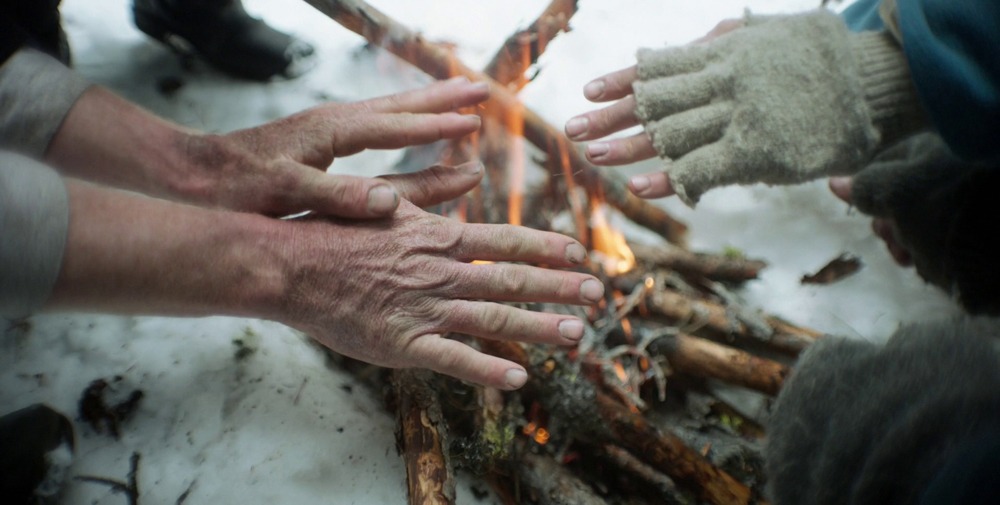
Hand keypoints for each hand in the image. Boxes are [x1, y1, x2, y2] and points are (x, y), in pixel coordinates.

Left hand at [180, 76, 488, 216]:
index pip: (396, 126)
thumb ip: (338, 197)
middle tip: (484, 90)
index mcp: (332, 132)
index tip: (472, 124)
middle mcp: (336, 121)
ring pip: (392, 110)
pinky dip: (405, 118)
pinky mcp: (323, 138)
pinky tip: (412, 122)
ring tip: (461, 95)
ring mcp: (330, 127)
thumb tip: (389, 204)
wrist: (196, 175)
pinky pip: (377, 123)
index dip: (436, 127)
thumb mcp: (287, 193)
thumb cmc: (238, 188)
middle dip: (444, 99)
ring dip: (428, 103)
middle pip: (402, 105)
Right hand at [278, 169, 603, 389]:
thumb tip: (473, 169)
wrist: (289, 263)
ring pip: (494, 320)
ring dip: (540, 327)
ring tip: (578, 335)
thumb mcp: (388, 197)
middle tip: (598, 294)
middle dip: (560, 287)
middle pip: (513, 280)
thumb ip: (434, 185)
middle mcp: (441, 272)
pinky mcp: (403, 344)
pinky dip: (488, 369)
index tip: (580, 252)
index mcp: (440, 237)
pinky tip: (520, 378)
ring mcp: (425, 309)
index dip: (548, 248)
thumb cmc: (335, 228)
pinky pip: (454, 359)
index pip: (507, 241)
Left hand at [569, 11, 921, 204]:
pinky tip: (639, 188)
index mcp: (724, 53)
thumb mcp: (768, 35)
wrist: (877, 81)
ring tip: (593, 156)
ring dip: (629, 148)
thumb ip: (724, 40)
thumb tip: (684, 43)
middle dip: (611, 117)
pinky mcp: (756, 152)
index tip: (589, 92)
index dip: (622, 81)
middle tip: (572, 130)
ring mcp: (738, 117)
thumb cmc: (823, 59)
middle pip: (655, 101)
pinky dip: (669, 180)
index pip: (660, 68)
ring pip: (670, 134)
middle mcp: (723, 82)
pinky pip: (701, 168)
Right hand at [831, 133, 999, 312]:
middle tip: (893, 239)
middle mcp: (949, 169)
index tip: (869, 214)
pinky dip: (932, 251)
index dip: (868, 191)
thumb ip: (865, 188)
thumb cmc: (944, 207)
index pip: (884, 166)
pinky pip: (941, 237)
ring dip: (907, 241)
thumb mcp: (895, 194)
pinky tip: (933, 263)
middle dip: (889, 223)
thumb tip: (834, 182)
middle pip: (901, 196)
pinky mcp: (975, 228)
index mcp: (930, 151)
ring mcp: (964, 199)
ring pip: (919, 221)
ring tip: (911, 257)